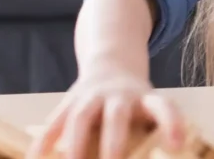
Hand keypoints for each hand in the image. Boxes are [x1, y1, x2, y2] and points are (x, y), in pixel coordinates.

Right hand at [28, 65, 186, 158]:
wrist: (112, 64)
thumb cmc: (136, 102)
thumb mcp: (150, 109)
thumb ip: (153, 132)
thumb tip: (164, 152)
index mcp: (147, 99)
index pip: (164, 108)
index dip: (172, 125)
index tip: (177, 145)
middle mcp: (120, 95)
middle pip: (117, 114)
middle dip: (114, 141)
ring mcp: (92, 96)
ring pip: (81, 116)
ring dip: (75, 144)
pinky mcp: (70, 101)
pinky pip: (56, 120)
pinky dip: (45, 140)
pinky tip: (36, 157)